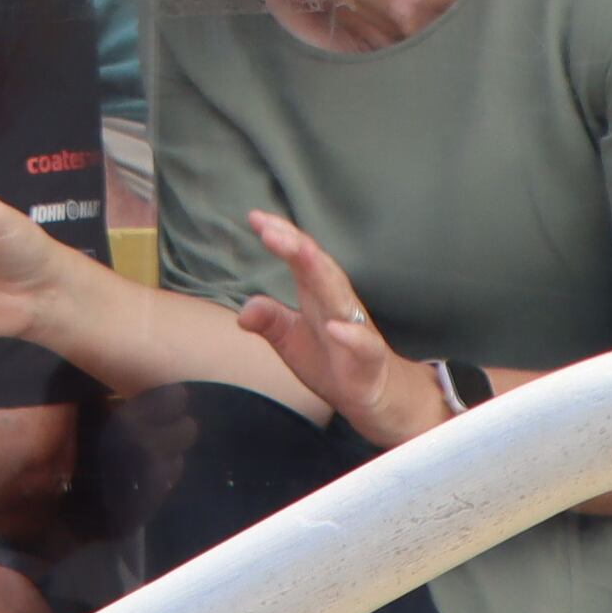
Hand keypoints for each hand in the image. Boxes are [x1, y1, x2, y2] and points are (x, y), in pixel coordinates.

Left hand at [239, 209, 439, 450]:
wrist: (369, 395)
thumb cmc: (328, 358)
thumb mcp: (290, 340)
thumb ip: (269, 320)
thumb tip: (242, 311)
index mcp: (317, 293)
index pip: (300, 257)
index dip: (281, 237)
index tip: (255, 218)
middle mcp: (337, 303)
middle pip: (318, 268)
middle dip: (296, 246)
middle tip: (271, 229)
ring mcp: (356, 328)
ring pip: (340, 296)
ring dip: (322, 274)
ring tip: (301, 253)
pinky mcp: (369, 358)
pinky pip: (363, 344)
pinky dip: (350, 334)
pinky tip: (334, 328)